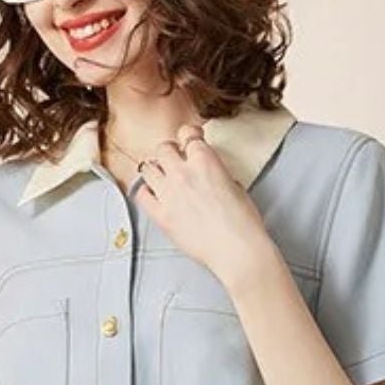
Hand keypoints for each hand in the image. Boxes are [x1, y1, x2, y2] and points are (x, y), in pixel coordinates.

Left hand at [131, 122, 272, 286]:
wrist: (237, 250)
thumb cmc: (243, 223)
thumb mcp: (236, 186)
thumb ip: (218, 174)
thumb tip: (212, 176)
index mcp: (205, 160)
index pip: (187, 134)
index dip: (187, 137)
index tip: (188, 141)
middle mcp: (183, 172)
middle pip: (163, 148)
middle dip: (169, 153)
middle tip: (174, 162)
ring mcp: (169, 194)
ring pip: (147, 168)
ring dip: (155, 170)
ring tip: (162, 178)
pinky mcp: (161, 216)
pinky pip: (142, 195)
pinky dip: (146, 192)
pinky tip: (154, 195)